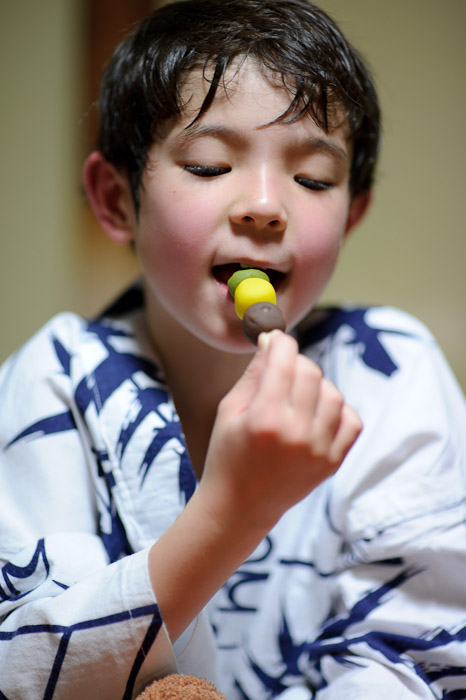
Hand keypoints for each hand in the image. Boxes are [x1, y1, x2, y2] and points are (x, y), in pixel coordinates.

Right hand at [148, 331, 361, 640]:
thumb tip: (273, 341)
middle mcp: (296, 434)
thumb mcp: (229, 410)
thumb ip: (254, 374)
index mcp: (264, 419)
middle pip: (311, 373)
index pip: (285, 361)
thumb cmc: (227, 455)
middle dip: (296, 362)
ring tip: (297, 396)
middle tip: (283, 368)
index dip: (282, 342)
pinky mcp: (332, 463)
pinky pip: (351, 420)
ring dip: (317, 386)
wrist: (239, 507)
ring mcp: (319, 451)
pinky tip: (316, 414)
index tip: (277, 339)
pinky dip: (337, 410)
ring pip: (334, 393)